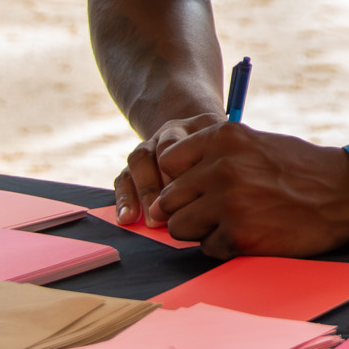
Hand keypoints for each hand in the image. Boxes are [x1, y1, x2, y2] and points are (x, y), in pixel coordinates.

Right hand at [115, 112, 223, 226]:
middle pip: (161, 151)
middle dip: (166, 182)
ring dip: (145, 192)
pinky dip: (124, 199)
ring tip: (152, 220)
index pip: (186, 142)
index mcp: (196, 127)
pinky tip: (127, 218)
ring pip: (139, 160)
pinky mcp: (134, 165)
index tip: (193, 191)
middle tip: (171, 211)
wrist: (194, 131)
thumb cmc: (218, 153)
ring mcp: (150, 146)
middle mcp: (169, 133)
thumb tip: (217, 204)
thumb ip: (221, 168)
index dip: (184, 168)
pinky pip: (123, 178)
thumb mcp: (226, 152)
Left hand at [151, 121, 348, 258]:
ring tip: (233, 221)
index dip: (180, 178)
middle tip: (218, 209)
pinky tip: (252, 233)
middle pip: (168, 199)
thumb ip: (213, 157)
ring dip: (201, 230)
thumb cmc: (300, 169)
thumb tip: (167, 188)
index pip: (168, 161)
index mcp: (225, 137)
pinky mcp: (239, 234)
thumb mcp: (256, 143)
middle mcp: (223, 166)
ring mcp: (229, 201)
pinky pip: (207, 248)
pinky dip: (225, 246)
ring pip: (179, 227)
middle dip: (187, 208)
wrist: (347, 193)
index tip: (199, 186)